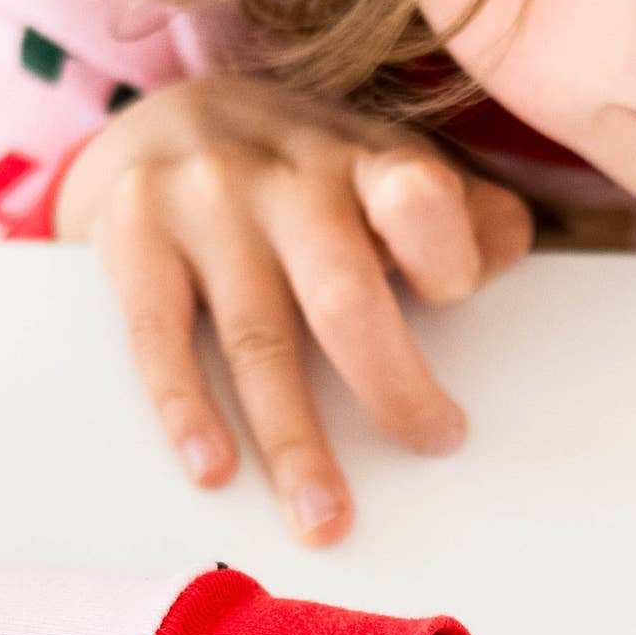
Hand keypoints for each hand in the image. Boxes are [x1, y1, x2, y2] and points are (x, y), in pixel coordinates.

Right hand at [57, 77, 534, 544]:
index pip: (420, 199)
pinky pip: (160, 335)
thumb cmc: (304, 176)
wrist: (162, 118)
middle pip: (343, 293)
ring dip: (293, 440)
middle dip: (390, 385)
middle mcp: (284, 176)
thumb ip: (461, 216)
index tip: (451, 302)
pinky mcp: (135, 232)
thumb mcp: (386, 171)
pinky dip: (187, 410)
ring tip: (322, 517)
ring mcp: (205, 203)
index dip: (444, 254)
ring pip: (259, 339)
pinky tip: (212, 469)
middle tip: (429, 446)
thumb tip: (500, 260)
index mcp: (364, 161)